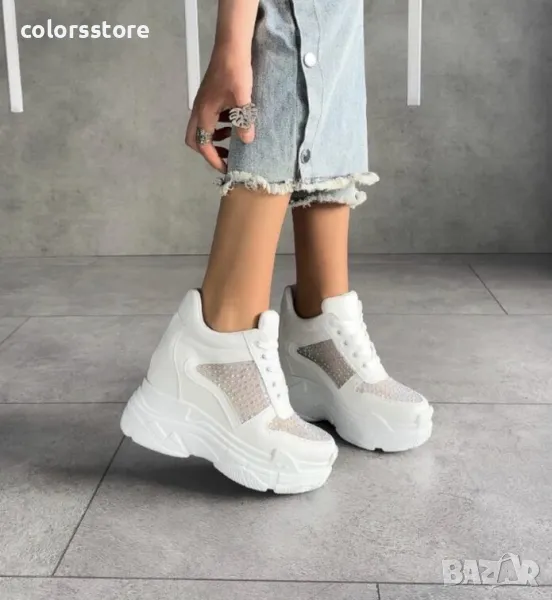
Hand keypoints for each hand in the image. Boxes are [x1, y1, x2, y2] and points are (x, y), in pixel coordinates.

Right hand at [185, 50, 254, 172]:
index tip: (227, 169)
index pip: (203, 145)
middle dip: (208, 152)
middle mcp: (199, 110)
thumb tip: (246, 141)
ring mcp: (203, 104)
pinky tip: (234, 124)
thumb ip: (244, 120)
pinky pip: (209, 119)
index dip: (214, 160)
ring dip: (214, 140)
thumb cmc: (236, 71)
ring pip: (201, 130)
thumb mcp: (243, 98)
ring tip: (233, 142)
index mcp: (204, 114)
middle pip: (195, 139)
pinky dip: (218, 127)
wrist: (231, 47)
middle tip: (226, 156)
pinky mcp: (209, 98)